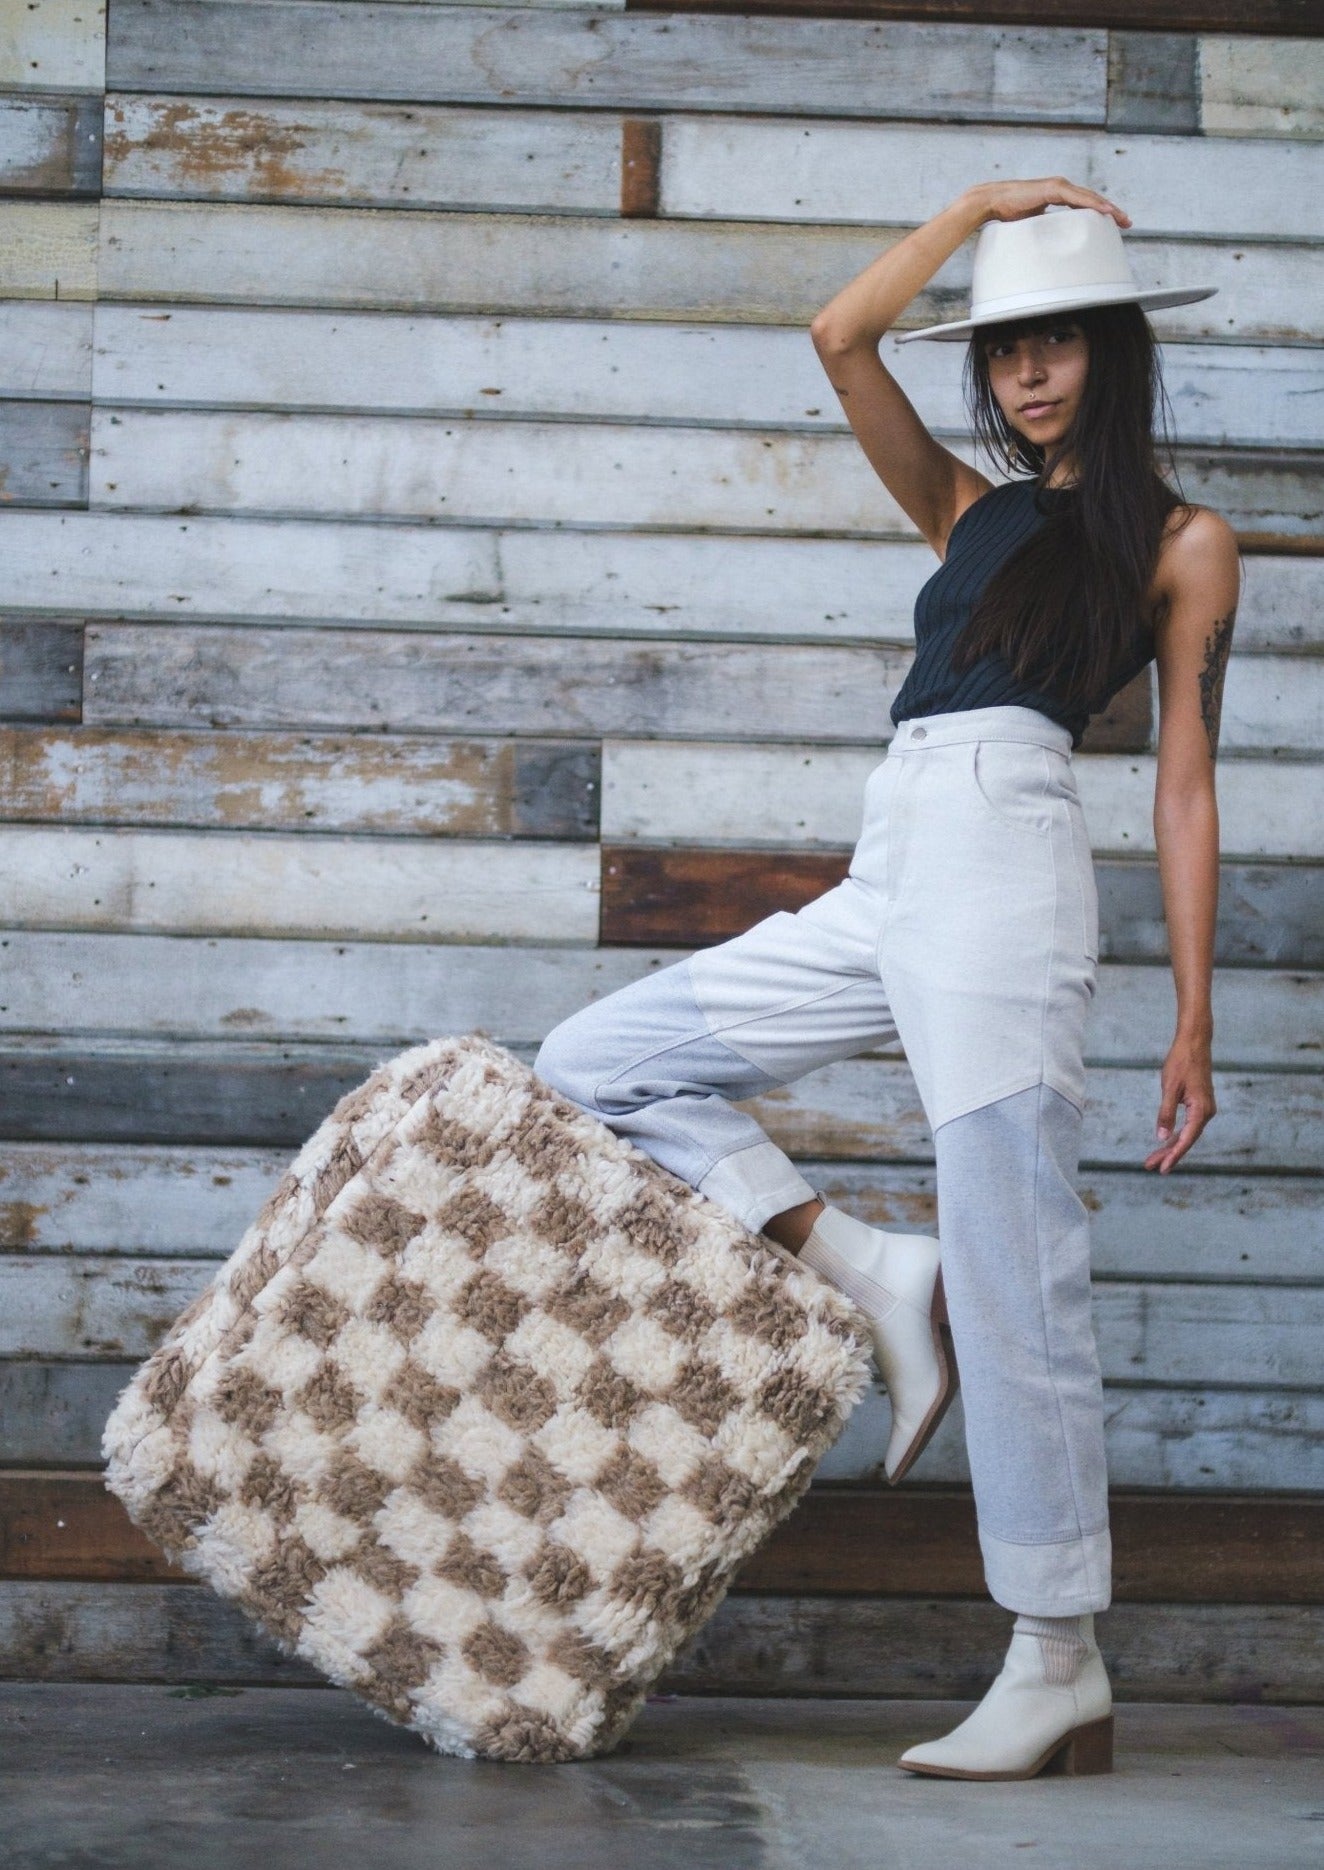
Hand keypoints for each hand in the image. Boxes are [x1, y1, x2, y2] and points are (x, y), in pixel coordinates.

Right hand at [963, 177, 1131, 229]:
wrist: (991, 202)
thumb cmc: (1008, 214)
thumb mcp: (1034, 224)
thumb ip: (1046, 228)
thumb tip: (1050, 247)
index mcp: (1058, 194)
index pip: (1085, 203)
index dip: (1101, 212)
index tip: (1115, 223)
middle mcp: (1061, 187)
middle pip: (1092, 200)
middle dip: (1111, 211)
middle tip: (1127, 223)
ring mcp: (1058, 186)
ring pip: (1089, 197)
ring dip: (1107, 208)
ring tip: (1121, 219)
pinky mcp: (1052, 188)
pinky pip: (1078, 198)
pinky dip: (1093, 204)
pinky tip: (1105, 211)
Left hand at [1143, 1032, 1216, 1173]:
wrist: (1194, 1043)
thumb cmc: (1181, 1062)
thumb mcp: (1170, 1088)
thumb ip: (1166, 1113)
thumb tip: (1161, 1137)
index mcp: (1201, 1110)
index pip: (1186, 1139)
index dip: (1173, 1155)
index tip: (1162, 1168)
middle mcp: (1206, 1112)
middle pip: (1186, 1140)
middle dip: (1168, 1154)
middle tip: (1150, 1166)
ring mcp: (1204, 1108)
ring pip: (1187, 1133)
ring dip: (1171, 1146)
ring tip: (1154, 1158)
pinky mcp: (1199, 1104)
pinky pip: (1188, 1125)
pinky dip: (1176, 1134)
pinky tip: (1166, 1142)